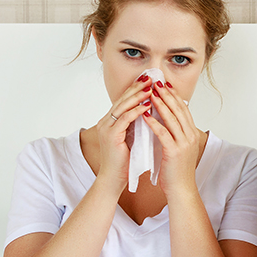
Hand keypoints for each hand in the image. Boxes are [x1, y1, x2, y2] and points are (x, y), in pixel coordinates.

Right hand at [95, 74, 152, 188]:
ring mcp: (107, 128)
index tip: (149, 80)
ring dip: (138, 96)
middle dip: (137, 87)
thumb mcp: (131, 138)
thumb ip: (136, 125)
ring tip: (151, 88)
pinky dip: (136, 111)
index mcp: (110, 121)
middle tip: (150, 77)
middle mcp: (106, 122)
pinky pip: (124, 119)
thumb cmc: (124, 161)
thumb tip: (150, 112)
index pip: (124, 100)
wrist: (113, 178)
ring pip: (123, 106)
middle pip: (122, 99)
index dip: (135, 89)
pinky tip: (147, 105)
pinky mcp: (111, 135)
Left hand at [142, 80, 202, 195]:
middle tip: (157, 82)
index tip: (165, 85)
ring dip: (160, 104)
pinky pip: (163, 133)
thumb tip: (166, 121)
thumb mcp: (178, 148)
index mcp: (192, 134)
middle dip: (167, 95)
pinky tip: (145, 114)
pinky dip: (154, 122)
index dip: (174, 96)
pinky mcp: (174, 151)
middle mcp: (190, 136)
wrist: (181, 189)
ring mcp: (184, 143)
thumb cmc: (177, 171)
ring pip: (172, 118)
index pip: (183, 110)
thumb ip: (175, 134)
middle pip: (179, 110)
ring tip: (150, 93)